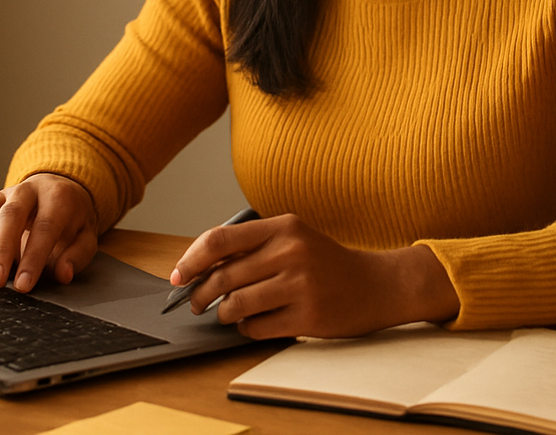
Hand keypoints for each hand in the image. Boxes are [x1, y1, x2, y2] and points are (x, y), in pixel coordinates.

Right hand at [0, 173, 97, 291]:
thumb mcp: (86, 234)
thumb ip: (77, 255)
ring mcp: (2, 196)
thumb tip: (62, 274)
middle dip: (1, 250)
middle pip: (10, 216)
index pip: (45, 227)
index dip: (34, 257)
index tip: (25, 284)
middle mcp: (27, 192)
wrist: (62, 189)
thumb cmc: (72, 219)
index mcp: (57, 198)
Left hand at [171, 213, 459, 338]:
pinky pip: (257, 327)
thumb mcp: (293, 238)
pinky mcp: (308, 316)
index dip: (190, 259)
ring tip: (226, 313)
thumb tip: (198, 266)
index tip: (178, 275)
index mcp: (284, 226)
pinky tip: (253, 323)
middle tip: (195, 302)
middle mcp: (291, 252)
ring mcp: (300, 285)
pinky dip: (246, 329)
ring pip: (236, 304)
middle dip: (200, 294)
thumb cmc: (326, 262)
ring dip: (223, 314)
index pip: (219, 240)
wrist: (376, 284)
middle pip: (223, 276)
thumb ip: (252, 245)